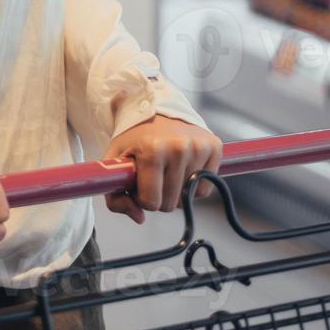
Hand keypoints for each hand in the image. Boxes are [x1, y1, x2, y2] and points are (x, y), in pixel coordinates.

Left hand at [104, 117, 222, 223]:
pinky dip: (193, 184)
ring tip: (167, 170)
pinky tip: (182, 167)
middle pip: (171, 204)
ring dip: (176, 191)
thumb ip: (115, 196)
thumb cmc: (134, 140)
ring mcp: (199, 147)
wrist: (157, 110)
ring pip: (190, 198)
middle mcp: (178, 148)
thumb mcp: (114, 162)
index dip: (142, 198)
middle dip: (159, 196)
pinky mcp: (215, 147)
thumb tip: (139, 219)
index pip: (151, 202)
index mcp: (152, 150)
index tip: (139, 183)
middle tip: (153, 175)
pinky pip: (205, 188)